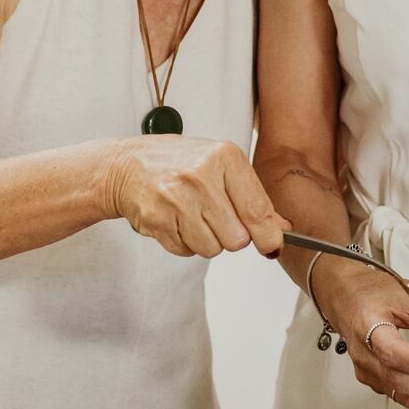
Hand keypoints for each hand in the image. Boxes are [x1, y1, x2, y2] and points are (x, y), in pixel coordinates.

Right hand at [105, 136, 287, 258]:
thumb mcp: (221, 165)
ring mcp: (176, 198)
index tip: (271, 246)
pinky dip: (184, 242)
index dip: (268, 236)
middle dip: (231, 236)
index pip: (257, 211)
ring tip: (193, 216)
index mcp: (225, 157)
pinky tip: (176, 220)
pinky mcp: (156, 218)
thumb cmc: (179, 163)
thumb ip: (253, 197)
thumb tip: (281, 229)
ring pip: (212, 249)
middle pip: (237, 239)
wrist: (127, 165)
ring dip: (207, 240)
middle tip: (216, 218)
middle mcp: (201, 176)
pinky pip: (186, 251)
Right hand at [319, 262, 408, 408]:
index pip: (393, 354)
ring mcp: (368, 374)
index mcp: (367, 328)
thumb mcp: (403, 294)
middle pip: (400, 381)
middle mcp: (364, 357)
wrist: (345, 298)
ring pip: (404, 396)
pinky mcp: (377, 382)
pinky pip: (404, 398)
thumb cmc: (369, 292)